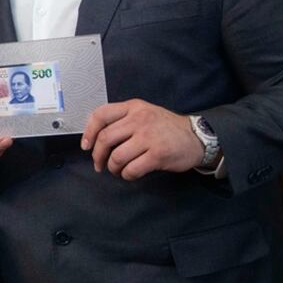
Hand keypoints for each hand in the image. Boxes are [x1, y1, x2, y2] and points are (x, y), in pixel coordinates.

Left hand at [81, 100, 203, 180]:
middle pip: (105, 138)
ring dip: (112, 168)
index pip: (100, 115)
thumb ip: (123, 119)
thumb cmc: (166, 127)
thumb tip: (96, 137)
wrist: (196, 137)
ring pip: (117, 156)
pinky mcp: (158, 154)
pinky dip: (127, 175)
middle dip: (98, 155)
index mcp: (133, 107)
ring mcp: (149, 137)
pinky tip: (130, 173)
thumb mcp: (144, 113)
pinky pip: (132, 169)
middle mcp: (139, 119)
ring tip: (117, 170)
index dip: (88, 132)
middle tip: (99, 164)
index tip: (86, 146)